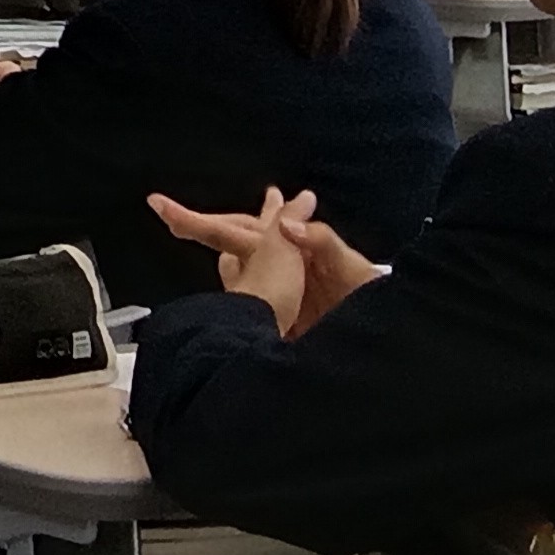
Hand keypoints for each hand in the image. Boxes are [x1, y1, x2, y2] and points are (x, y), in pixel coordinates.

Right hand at [150, 186, 381, 338]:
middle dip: (198, 224)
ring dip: (216, 241)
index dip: (200, 221)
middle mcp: (284, 263)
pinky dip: (234, 276)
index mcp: (294, 249)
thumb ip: (320, 243)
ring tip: (187, 226)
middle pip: (233, 236)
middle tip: (161, 208)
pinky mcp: (286, 310)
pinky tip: (224, 270)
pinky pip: (250, 288)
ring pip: (239, 259)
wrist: (392, 346)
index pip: (239, 229)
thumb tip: (284, 224)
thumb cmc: (377, 301)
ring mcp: (284, 285)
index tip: (162, 208)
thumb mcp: (352, 269)